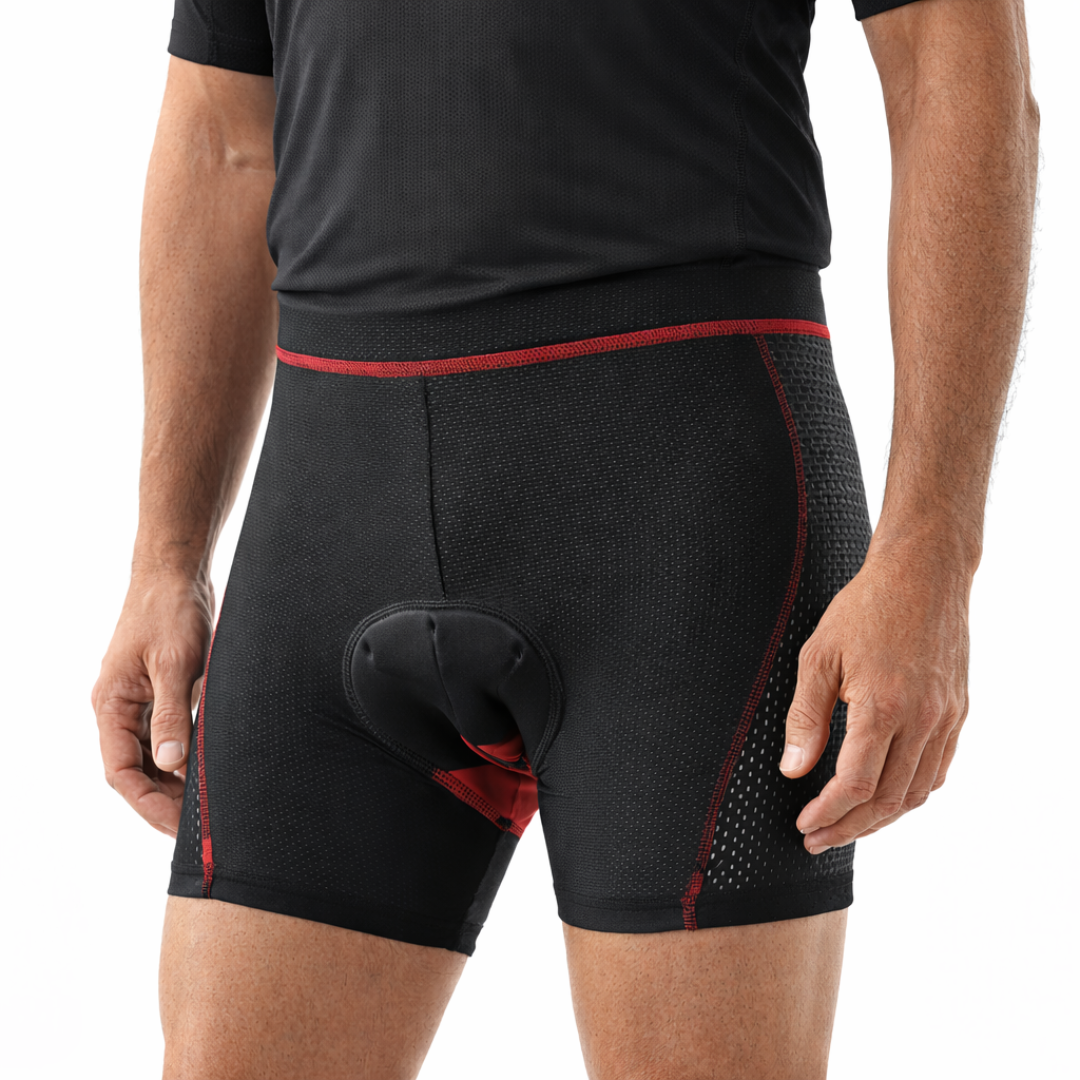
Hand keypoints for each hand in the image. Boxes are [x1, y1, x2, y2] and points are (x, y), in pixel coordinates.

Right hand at [91, 572, 213, 836]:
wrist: (176, 573)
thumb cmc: (170, 611)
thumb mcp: (175, 663)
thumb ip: (172, 714)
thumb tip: (172, 763)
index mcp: (111, 705)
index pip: (122, 772)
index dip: (149, 803)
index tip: (180, 826)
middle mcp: (119, 709)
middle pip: (136, 771)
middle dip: (165, 800)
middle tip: (202, 822)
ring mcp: (139, 702)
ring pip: (152, 756)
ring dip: (176, 781)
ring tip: (207, 804)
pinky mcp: (161, 693)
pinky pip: (168, 735)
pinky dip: (185, 755)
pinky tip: (208, 768)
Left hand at [779, 537, 971, 852]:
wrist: (923, 575)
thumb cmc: (865, 609)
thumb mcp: (818, 656)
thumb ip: (805, 717)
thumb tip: (793, 769)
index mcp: (882, 706)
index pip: (855, 785)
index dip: (828, 813)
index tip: (805, 825)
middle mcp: (922, 719)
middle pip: (887, 799)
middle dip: (849, 827)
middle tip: (817, 839)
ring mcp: (945, 719)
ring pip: (916, 792)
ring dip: (880, 818)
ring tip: (847, 826)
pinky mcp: (957, 713)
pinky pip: (937, 770)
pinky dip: (910, 793)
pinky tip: (885, 796)